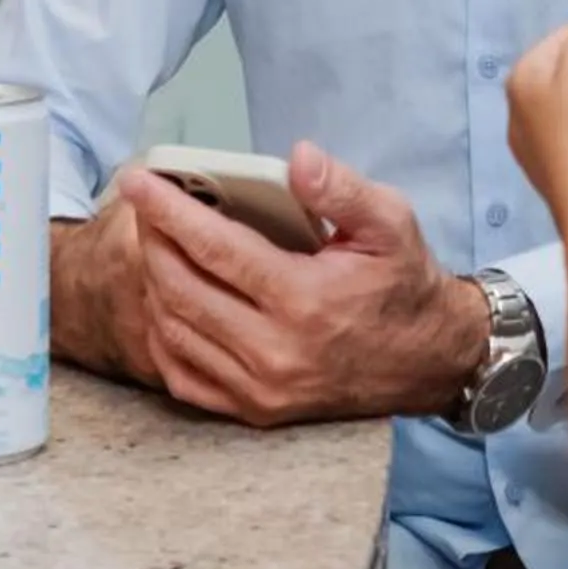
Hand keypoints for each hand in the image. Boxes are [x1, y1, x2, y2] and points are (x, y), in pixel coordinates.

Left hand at [104, 144, 484, 428]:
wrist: (428, 360)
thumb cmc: (404, 284)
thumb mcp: (392, 222)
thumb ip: (341, 189)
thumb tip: (298, 157)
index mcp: (305, 300)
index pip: (215, 248)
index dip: (169, 210)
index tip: (139, 180)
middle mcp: (275, 351)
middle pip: (181, 289)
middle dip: (152, 240)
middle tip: (146, 206)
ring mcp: (262, 388)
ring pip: (174, 332)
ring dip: (154, 284)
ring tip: (156, 246)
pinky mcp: (256, 411)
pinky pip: (183, 376)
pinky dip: (163, 336)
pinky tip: (168, 302)